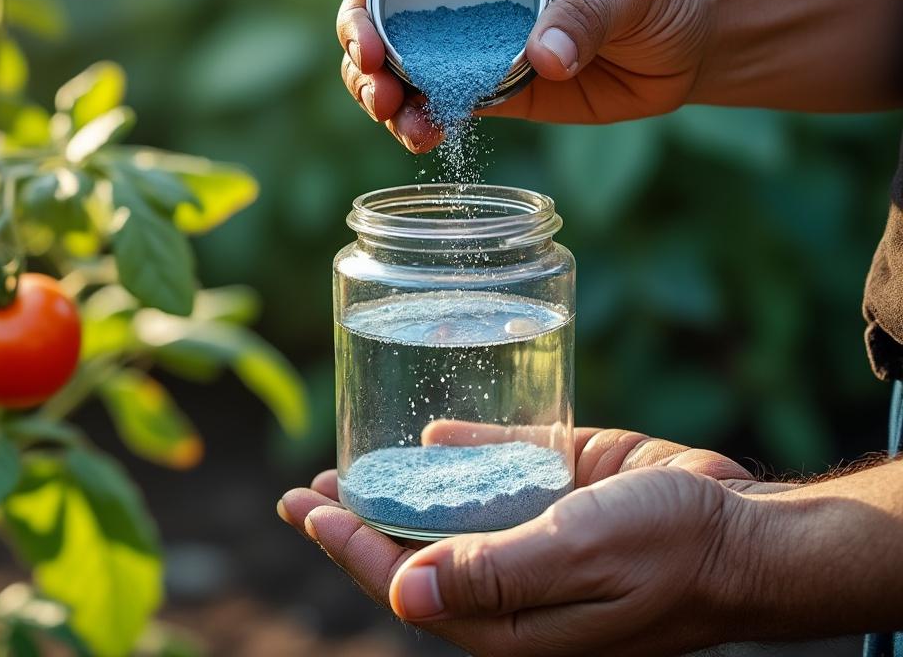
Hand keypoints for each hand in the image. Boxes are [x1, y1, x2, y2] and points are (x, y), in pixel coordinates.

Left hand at [279, 427, 785, 656]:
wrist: (751, 532)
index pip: (405, 584)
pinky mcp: (560, 495)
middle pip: (414, 554)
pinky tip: (430, 435)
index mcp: (508, 620)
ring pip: (448, 516)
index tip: (304, 509)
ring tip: (345, 469)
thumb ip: (491, 574)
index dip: (349, 547)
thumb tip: (400, 594)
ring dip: (398, 492)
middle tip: (304, 490)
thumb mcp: (577, 559)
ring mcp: (535, 539)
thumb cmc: (672, 555)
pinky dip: (463, 453)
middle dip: (356, 523)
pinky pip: (499, 472)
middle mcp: (511, 582)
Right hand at [337, 0, 713, 151]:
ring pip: (391, 55)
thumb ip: (583, 15)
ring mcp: (463, 35)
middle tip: (372, 60)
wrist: (681, 51)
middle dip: (361, 27)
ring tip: (389, 109)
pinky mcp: (475, 85)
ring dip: (375, 84)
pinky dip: (413, 121)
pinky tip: (421, 136)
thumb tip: (542, 58)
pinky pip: (426, 101)